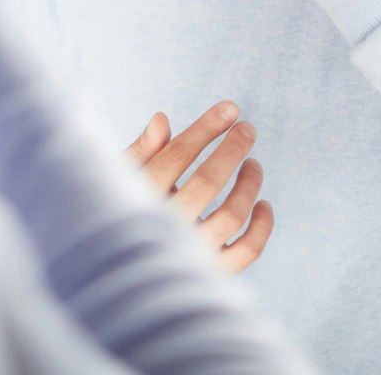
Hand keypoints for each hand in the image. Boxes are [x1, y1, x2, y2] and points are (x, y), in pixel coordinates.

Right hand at [126, 103, 273, 273]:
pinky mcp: (211, 273)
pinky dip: (262, 228)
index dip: (207, 127)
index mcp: (140, 197)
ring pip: (232, 215)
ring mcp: (190, 252)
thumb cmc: (118, 210)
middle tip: (248, 129)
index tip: (230, 108)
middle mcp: (166, 225)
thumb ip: (141, 151)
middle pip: (208, 181)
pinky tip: (264, 205)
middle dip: (233, 149)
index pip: (178, 154)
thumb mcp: (119, 178)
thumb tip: (162, 119)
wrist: (117, 270)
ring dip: (249, 185)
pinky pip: (246, 251)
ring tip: (254, 165)